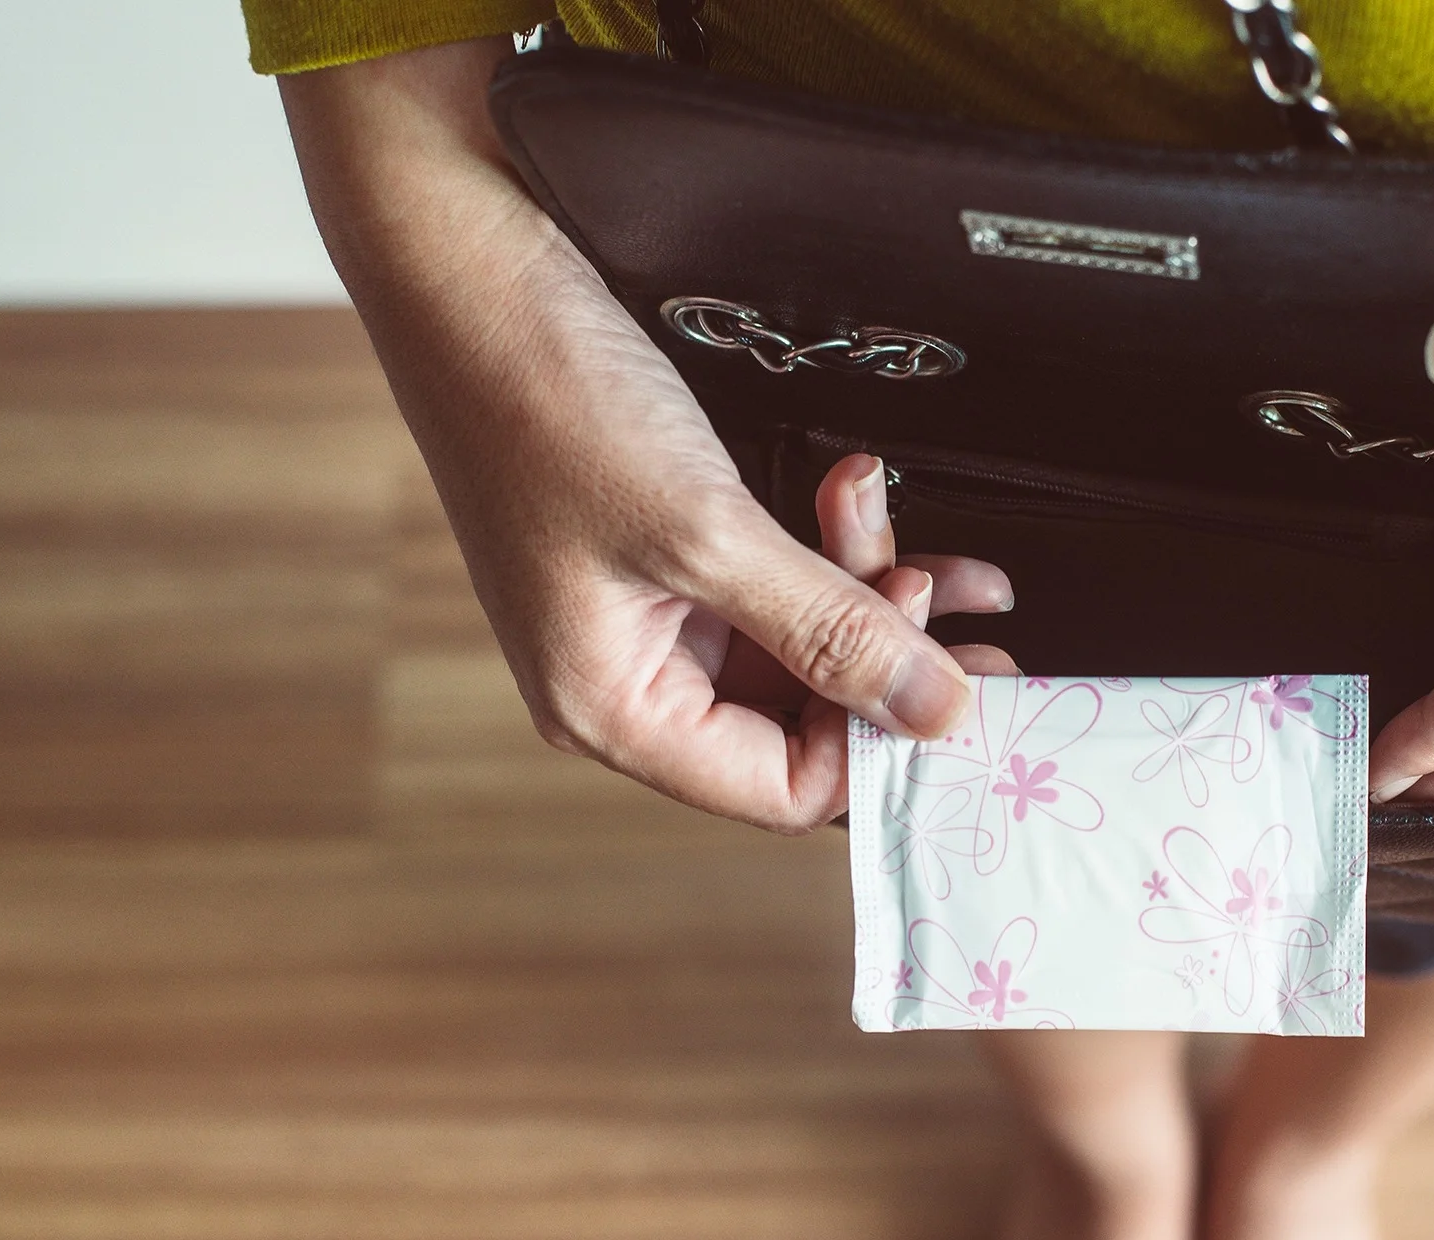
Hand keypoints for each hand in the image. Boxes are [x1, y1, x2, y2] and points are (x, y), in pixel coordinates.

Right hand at [278, 41, 1010, 831]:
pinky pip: (776, 579)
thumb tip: (934, 709)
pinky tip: (862, 497)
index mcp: (609, 706)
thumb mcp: (707, 528)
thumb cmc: (540, 395)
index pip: (780, 785)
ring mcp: (645, 608)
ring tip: (907, 529)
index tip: (953, 682)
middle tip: (963, 614)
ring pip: (798, 641)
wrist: (471, 260)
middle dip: (885, 657)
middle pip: (799, 717)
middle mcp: (623, 675)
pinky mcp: (666, 544)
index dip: (876, 743)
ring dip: (868, 587)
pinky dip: (833, 544)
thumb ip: (828, 626)